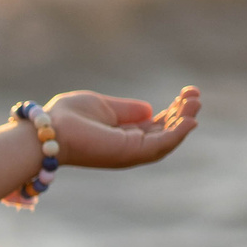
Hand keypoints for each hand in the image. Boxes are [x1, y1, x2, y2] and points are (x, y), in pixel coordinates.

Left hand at [44, 86, 200, 168]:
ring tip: (196, 101)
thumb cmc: (68, 117)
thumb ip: (127, 110)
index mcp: (123, 136)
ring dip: (185, 121)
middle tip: (196, 95)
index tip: (187, 93)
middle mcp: (129, 147)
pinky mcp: (129, 152)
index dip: (174, 111)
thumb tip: (149, 109)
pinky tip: (189, 119)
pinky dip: (177, 134)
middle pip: (165, 133)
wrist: (49, 130)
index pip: (156, 126)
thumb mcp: (104, 107)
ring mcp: (130, 152)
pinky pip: (161, 145)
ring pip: (167, 139)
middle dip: (183, 114)